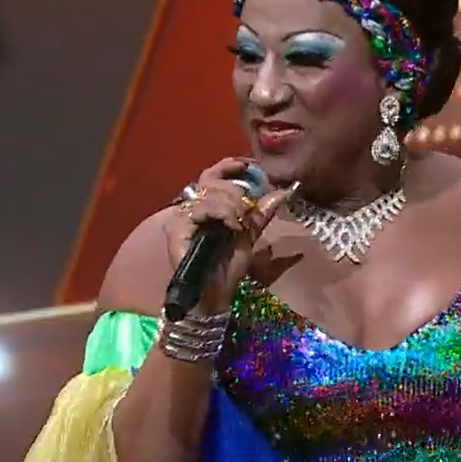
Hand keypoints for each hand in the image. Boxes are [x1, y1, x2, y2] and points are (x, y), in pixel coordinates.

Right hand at [164, 158, 294, 314]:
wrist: (215, 296)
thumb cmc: (228, 269)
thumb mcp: (249, 236)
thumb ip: (261, 214)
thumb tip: (283, 191)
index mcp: (206, 207)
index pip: (212, 175)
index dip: (229, 166)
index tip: (248, 165)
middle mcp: (190, 209)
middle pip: (212, 181)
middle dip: (236, 193)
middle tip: (246, 212)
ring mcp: (181, 218)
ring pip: (209, 193)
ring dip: (231, 204)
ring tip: (239, 223)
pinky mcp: (177, 229)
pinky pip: (202, 209)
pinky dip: (221, 212)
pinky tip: (232, 225)